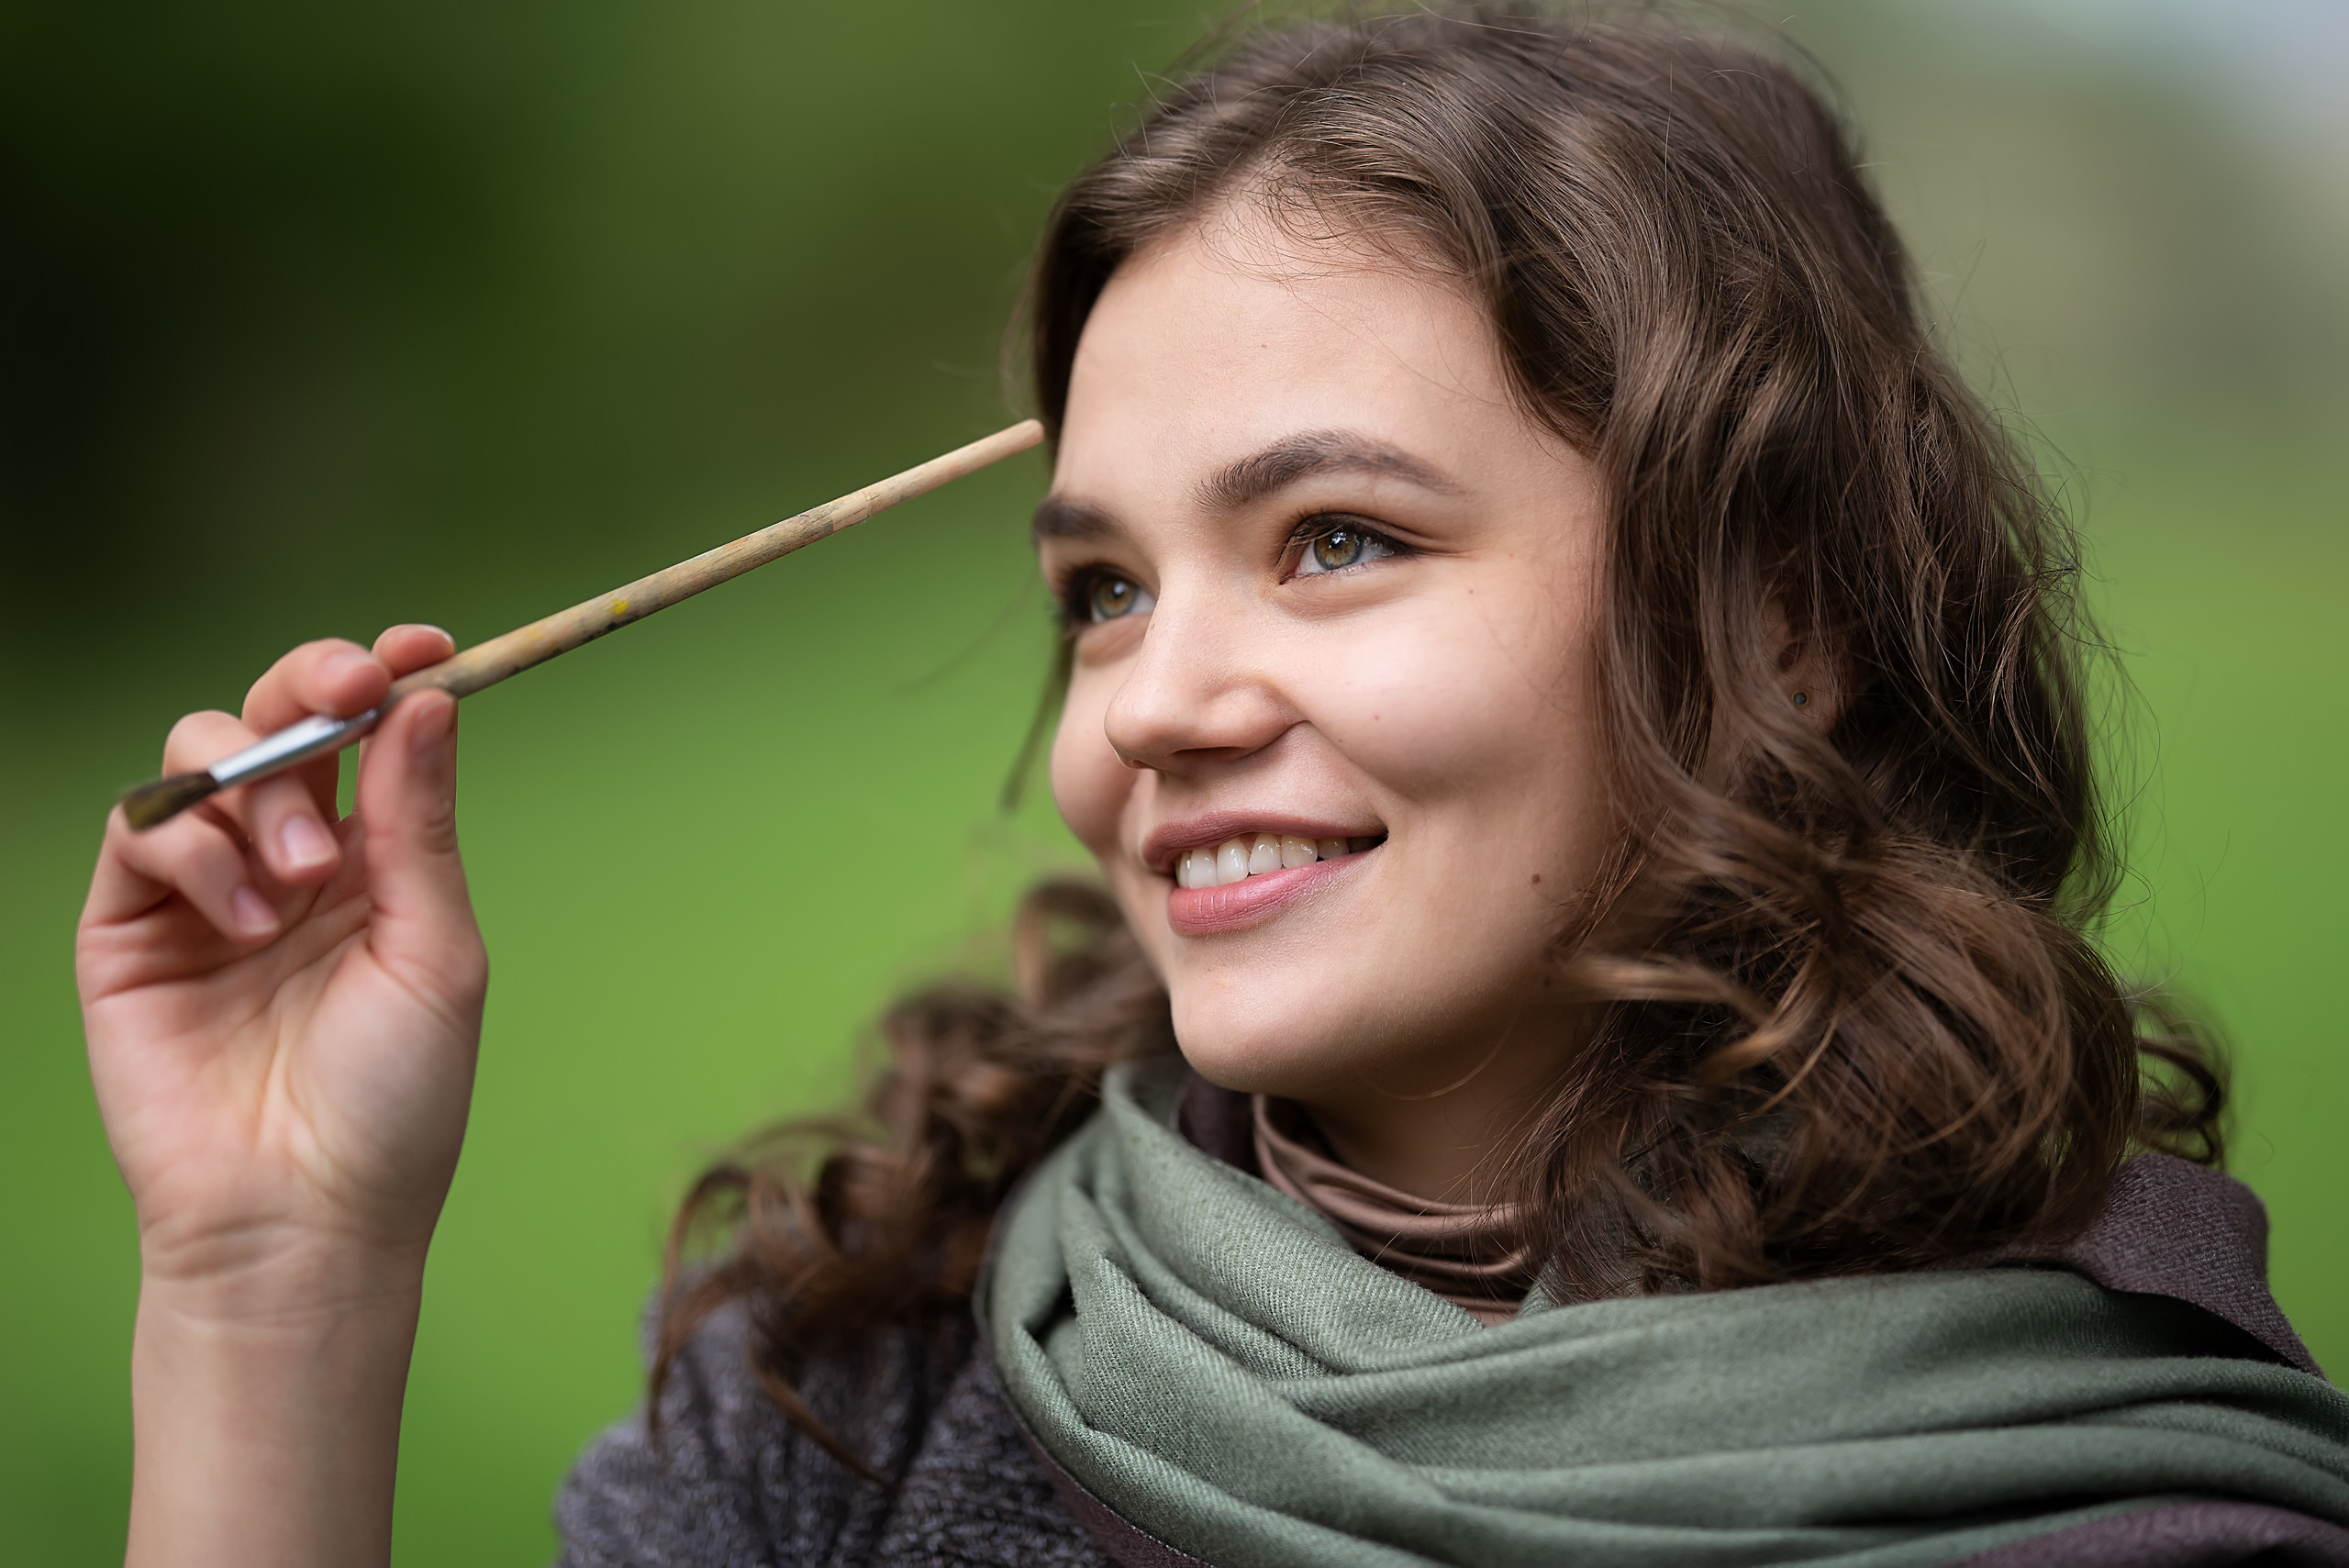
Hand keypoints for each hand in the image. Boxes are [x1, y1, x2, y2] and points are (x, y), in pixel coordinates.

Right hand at [78, 625, 488, 1297]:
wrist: (305, 1220)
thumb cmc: (393, 1102)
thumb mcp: (435, 952)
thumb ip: (419, 826)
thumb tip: (427, 701)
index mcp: (377, 863)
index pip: (372, 739)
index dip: (389, 679)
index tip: (427, 647)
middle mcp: (290, 862)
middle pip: (279, 720)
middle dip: (311, 685)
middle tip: (351, 690)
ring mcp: (205, 892)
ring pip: (202, 758)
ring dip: (260, 789)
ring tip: (308, 876)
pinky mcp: (128, 930)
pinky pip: (141, 830)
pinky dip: (195, 846)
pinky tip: (247, 917)